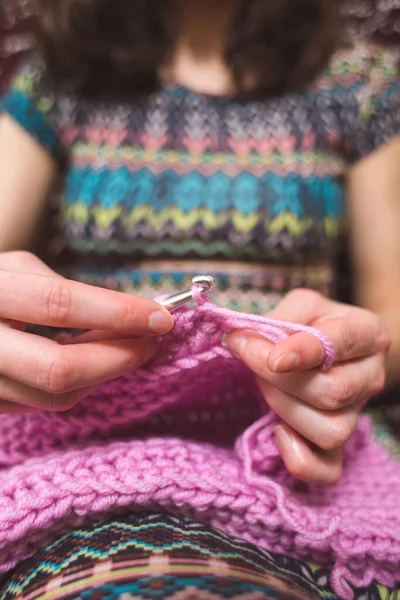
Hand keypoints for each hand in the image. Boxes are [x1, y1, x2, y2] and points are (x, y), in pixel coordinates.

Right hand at [0, 251, 173, 412]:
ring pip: (53, 398)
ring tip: (123, 350)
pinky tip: (88, 365)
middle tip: (150, 343)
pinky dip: (75, 388)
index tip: (161, 317)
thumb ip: (59, 288)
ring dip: (101, 376)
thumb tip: (120, 315)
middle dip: (117, 358)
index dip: (116, 312)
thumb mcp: (9, 268)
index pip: (59, 303)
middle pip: (58, 369)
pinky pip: (39, 406)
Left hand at [226, 289, 389, 483]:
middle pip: (332, 392)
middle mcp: (370, 376)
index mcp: (367, 333)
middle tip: (248, 355)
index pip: (342, 342)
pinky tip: (278, 432)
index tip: (274, 358)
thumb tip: (242, 338)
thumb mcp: (300, 306)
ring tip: (264, 386)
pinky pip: (328, 470)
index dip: (305, 351)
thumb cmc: (312, 325)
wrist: (324, 351)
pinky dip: (299, 458)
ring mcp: (357, 414)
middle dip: (280, 379)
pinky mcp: (340, 445)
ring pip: (329, 430)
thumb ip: (278, 318)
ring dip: (284, 409)